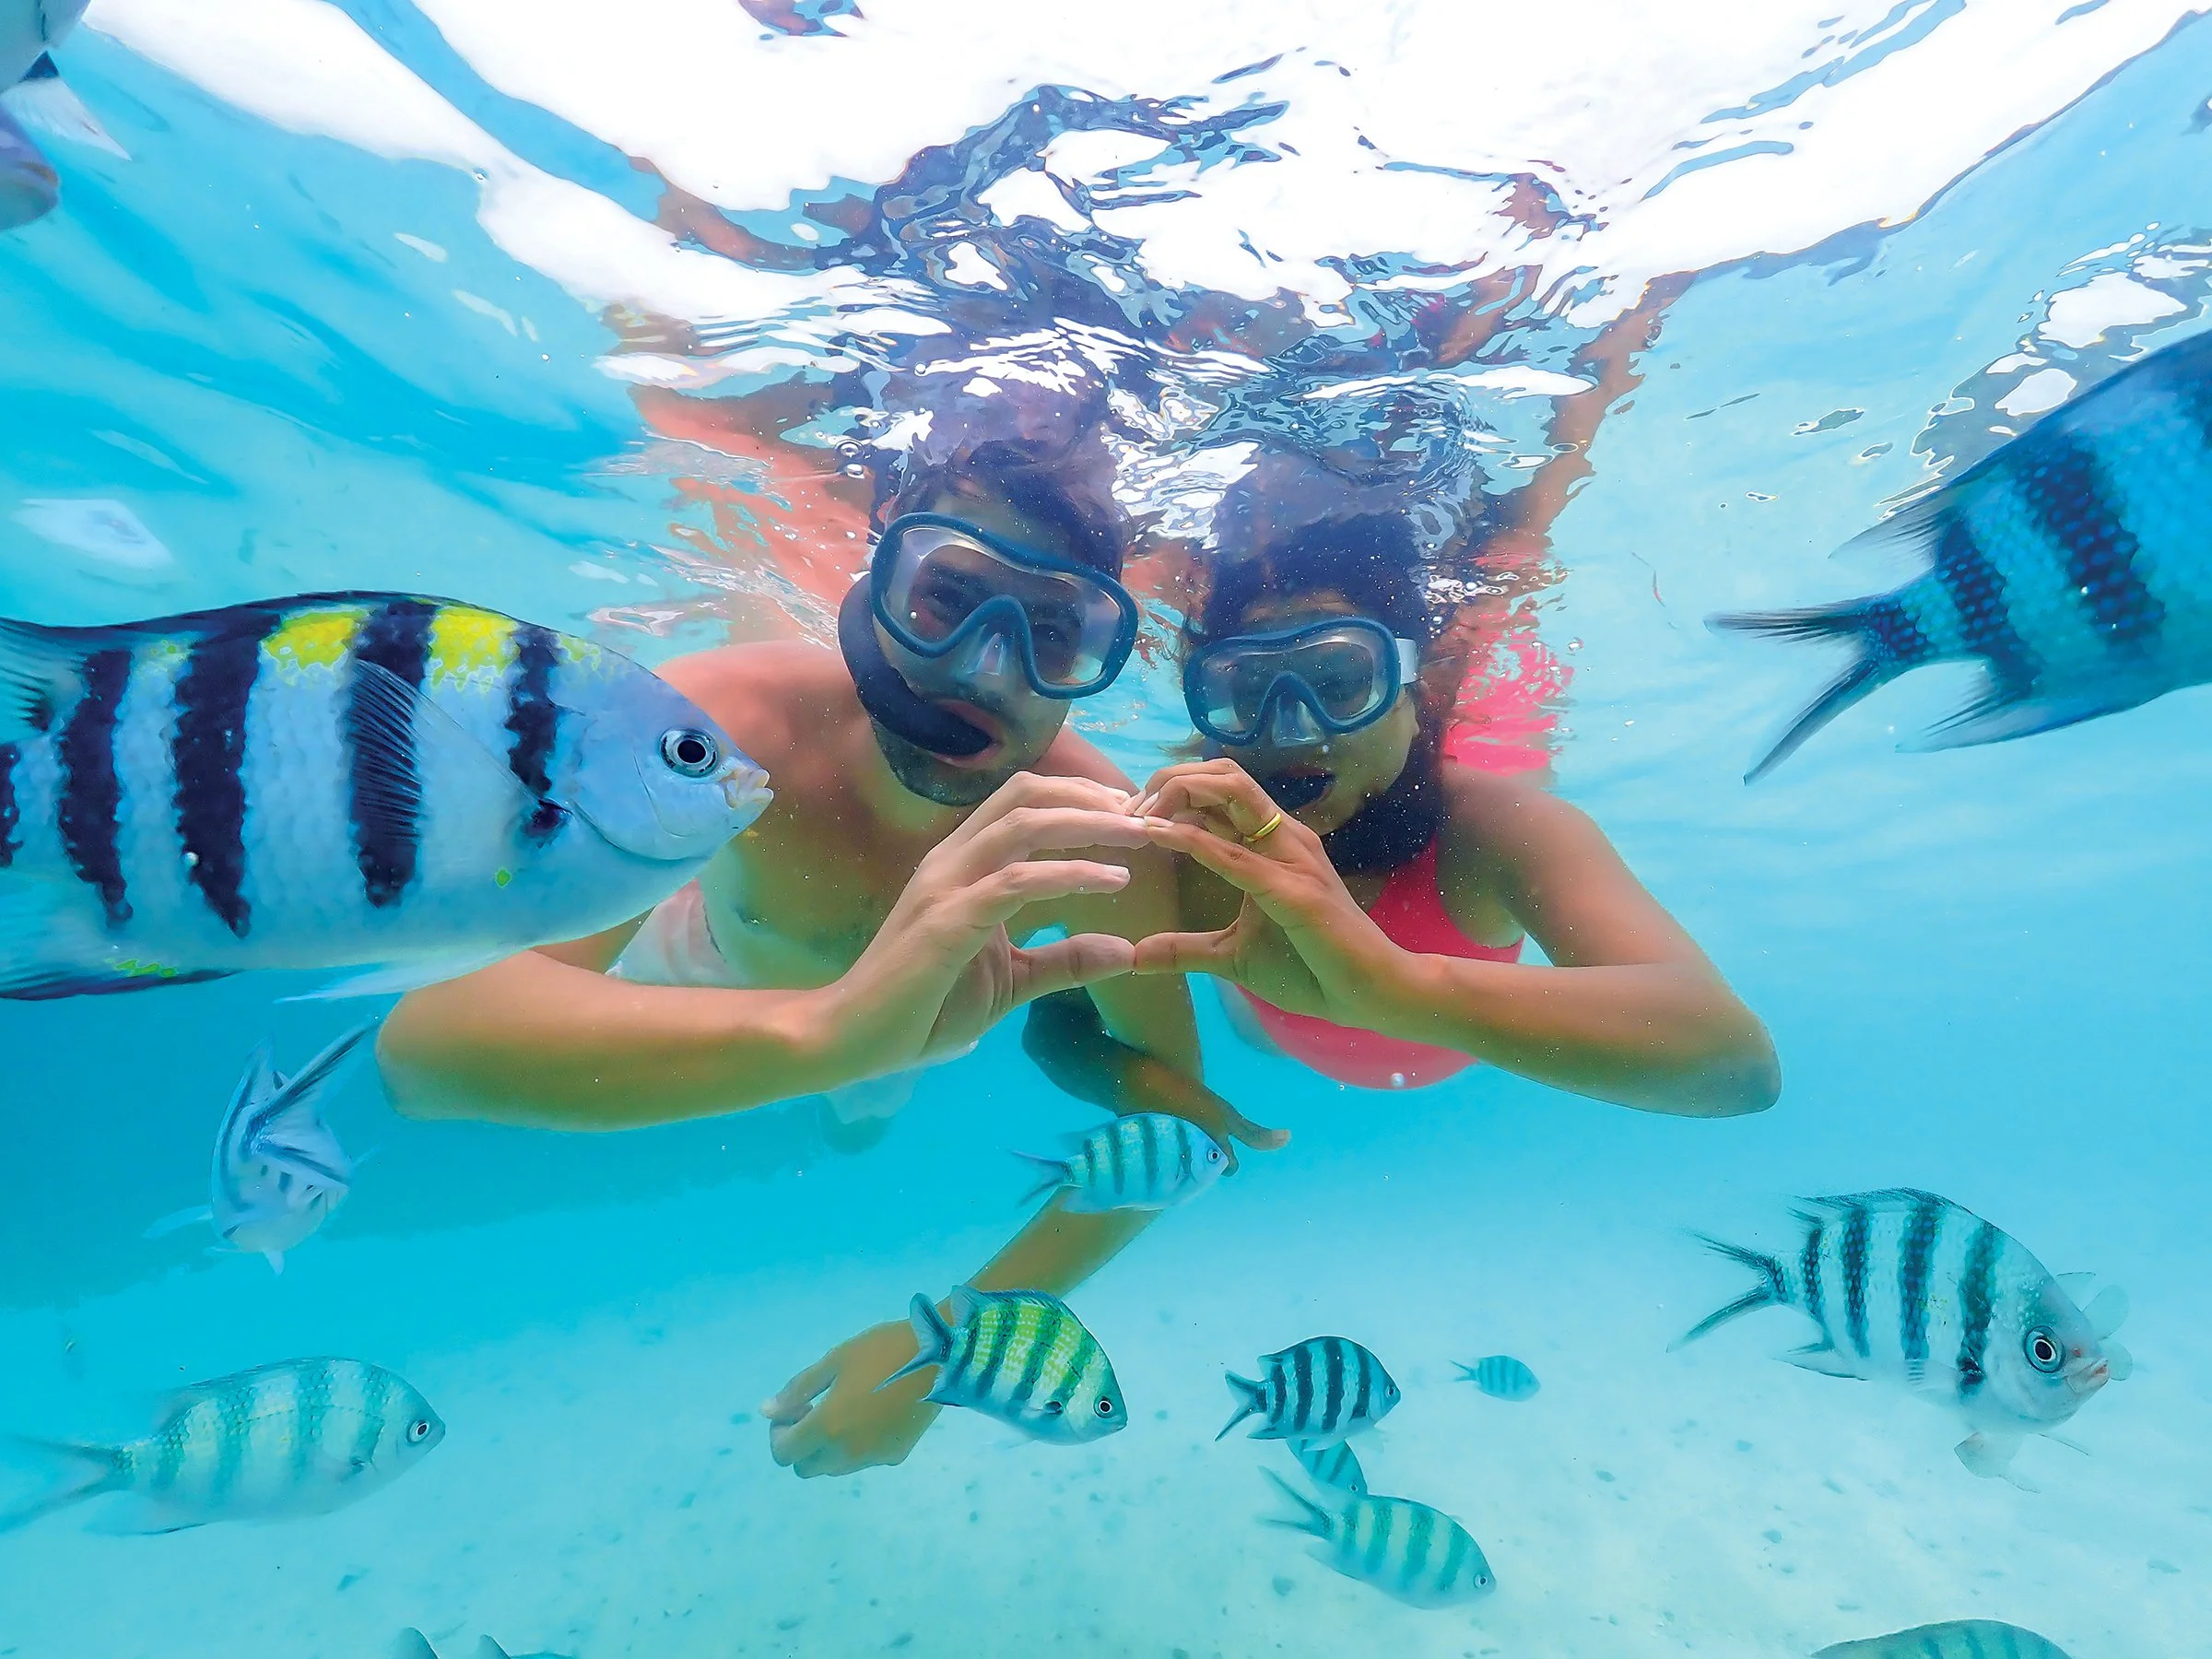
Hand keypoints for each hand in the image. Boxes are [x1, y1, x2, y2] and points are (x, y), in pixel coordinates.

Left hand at [763, 1318, 941, 1478]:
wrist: (940, 1358)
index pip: (783, 1453)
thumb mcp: (833, 1361)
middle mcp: (846, 1453)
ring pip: (832, 1468)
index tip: (793, 1409)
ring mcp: (872, 1459)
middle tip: (814, 1411)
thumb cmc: (881, 1351)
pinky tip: (871, 1414)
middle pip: (805, 1467)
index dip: (778, 1434)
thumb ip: (797, 1390)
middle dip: (801, 1444)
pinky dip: (854, 1446)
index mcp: (826, 1427)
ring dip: (826, 1448)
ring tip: (843, 1411)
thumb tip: (767, 1411)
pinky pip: (861, 1460)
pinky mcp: (894, 1456)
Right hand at [824, 774, 1153, 1074]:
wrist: (853, 1040)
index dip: (1079, 798)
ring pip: (1022, 825)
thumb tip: (1126, 951)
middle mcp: (952, 861)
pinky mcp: (946, 922)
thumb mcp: (1011, 980)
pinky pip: (1014, 883)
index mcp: (963, 865)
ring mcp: (946, 887)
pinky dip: (1068, 874)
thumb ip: (1064, 961)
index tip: (1130, 815)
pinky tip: (1110, 880)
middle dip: (1090, 796)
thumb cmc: (924, 1008)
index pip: (1023, 803)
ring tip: (1137, 836)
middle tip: (1143, 814)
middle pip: (1026, 795)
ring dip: (1087, 823)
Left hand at [1128, 759, 1404, 1023]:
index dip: (1170, 792)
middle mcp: (1282, 837)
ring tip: (1137, 816)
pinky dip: (1193, 839)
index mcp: (1270, 844)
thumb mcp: (1232, 956)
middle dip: (1169, 780)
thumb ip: (1186, 949)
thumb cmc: (1311, 970)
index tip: (1126, 815)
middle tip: (1126, 809)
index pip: (1218, 793)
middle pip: (1222, 776)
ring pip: (1232, 792)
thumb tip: (1137, 955)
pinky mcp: (1295, 890)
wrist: (1368, 994)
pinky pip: (1237, 854)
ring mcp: (1292, 857)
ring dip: (1178, 795)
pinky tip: (1156, 835)